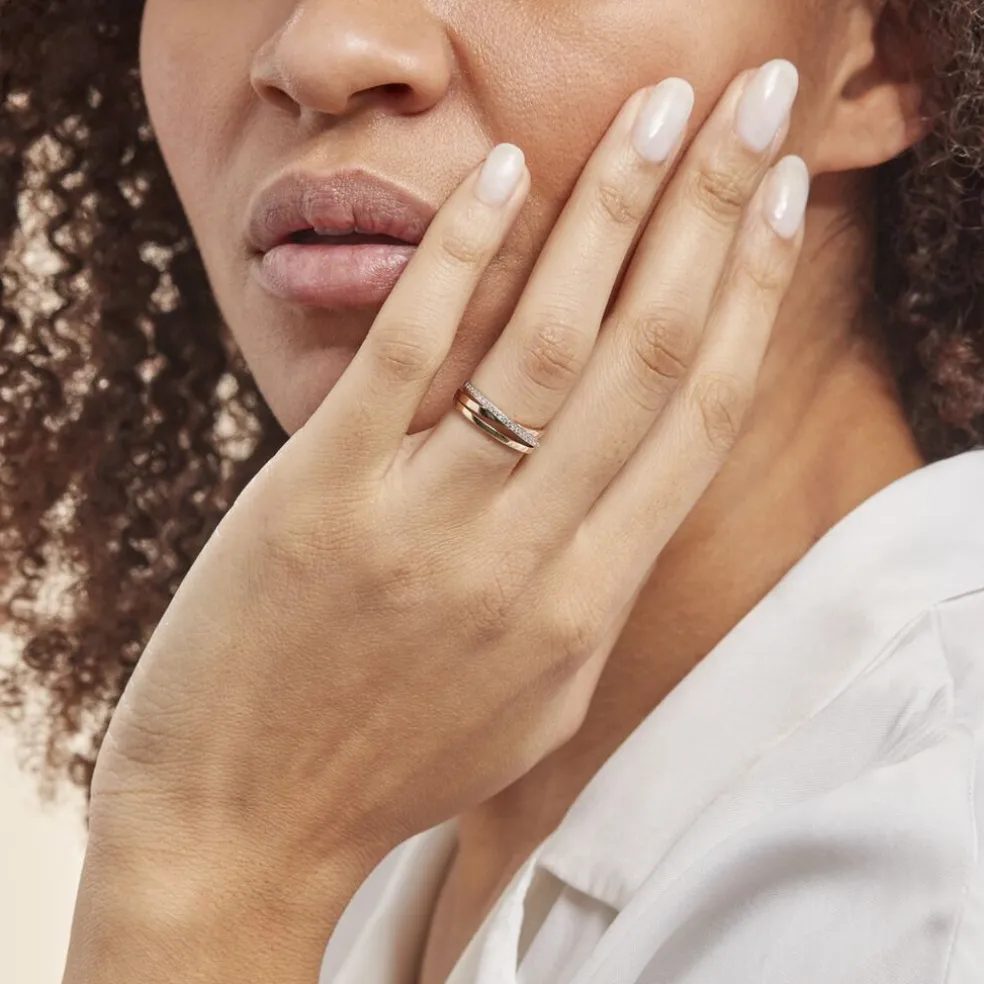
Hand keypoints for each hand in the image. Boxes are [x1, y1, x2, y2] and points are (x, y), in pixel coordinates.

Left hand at [89, 62, 805, 902]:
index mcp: (588, 608)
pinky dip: (464, 254)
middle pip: (648, 356)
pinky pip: (410, 355)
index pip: (697, 422)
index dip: (753, 300)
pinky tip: (510, 170)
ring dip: (615, 210)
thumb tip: (626, 483)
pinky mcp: (322, 498)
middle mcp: (527, 562)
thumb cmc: (394, 756)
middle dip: (714, 216)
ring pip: (548, 341)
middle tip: (753, 110)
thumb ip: (588, 586)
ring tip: (659, 111)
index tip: (783, 206)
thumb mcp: (530, 692)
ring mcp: (426, 526)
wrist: (248, 820)